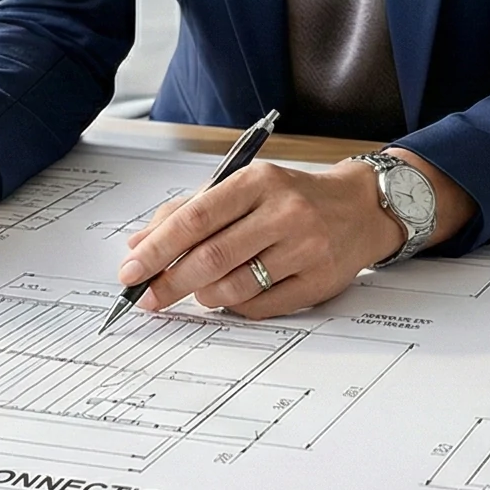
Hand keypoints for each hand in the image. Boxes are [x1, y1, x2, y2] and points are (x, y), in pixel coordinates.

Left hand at [118, 160, 408, 319]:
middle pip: (212, 256)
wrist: (359, 208)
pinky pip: (259, 306)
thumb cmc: (290, 198)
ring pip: (234, 287)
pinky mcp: (317, 282)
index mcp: (258, 182)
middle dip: (170, 282)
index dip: (157, 247)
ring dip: (204, 296)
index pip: (197, 216)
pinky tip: (231, 296)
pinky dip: (234, 307)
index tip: (130, 270)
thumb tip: (138, 244)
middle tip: (148, 297)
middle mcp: (284, 212)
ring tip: (198, 291)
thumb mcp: (242, 188)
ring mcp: (304, 248)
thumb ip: (190, 211)